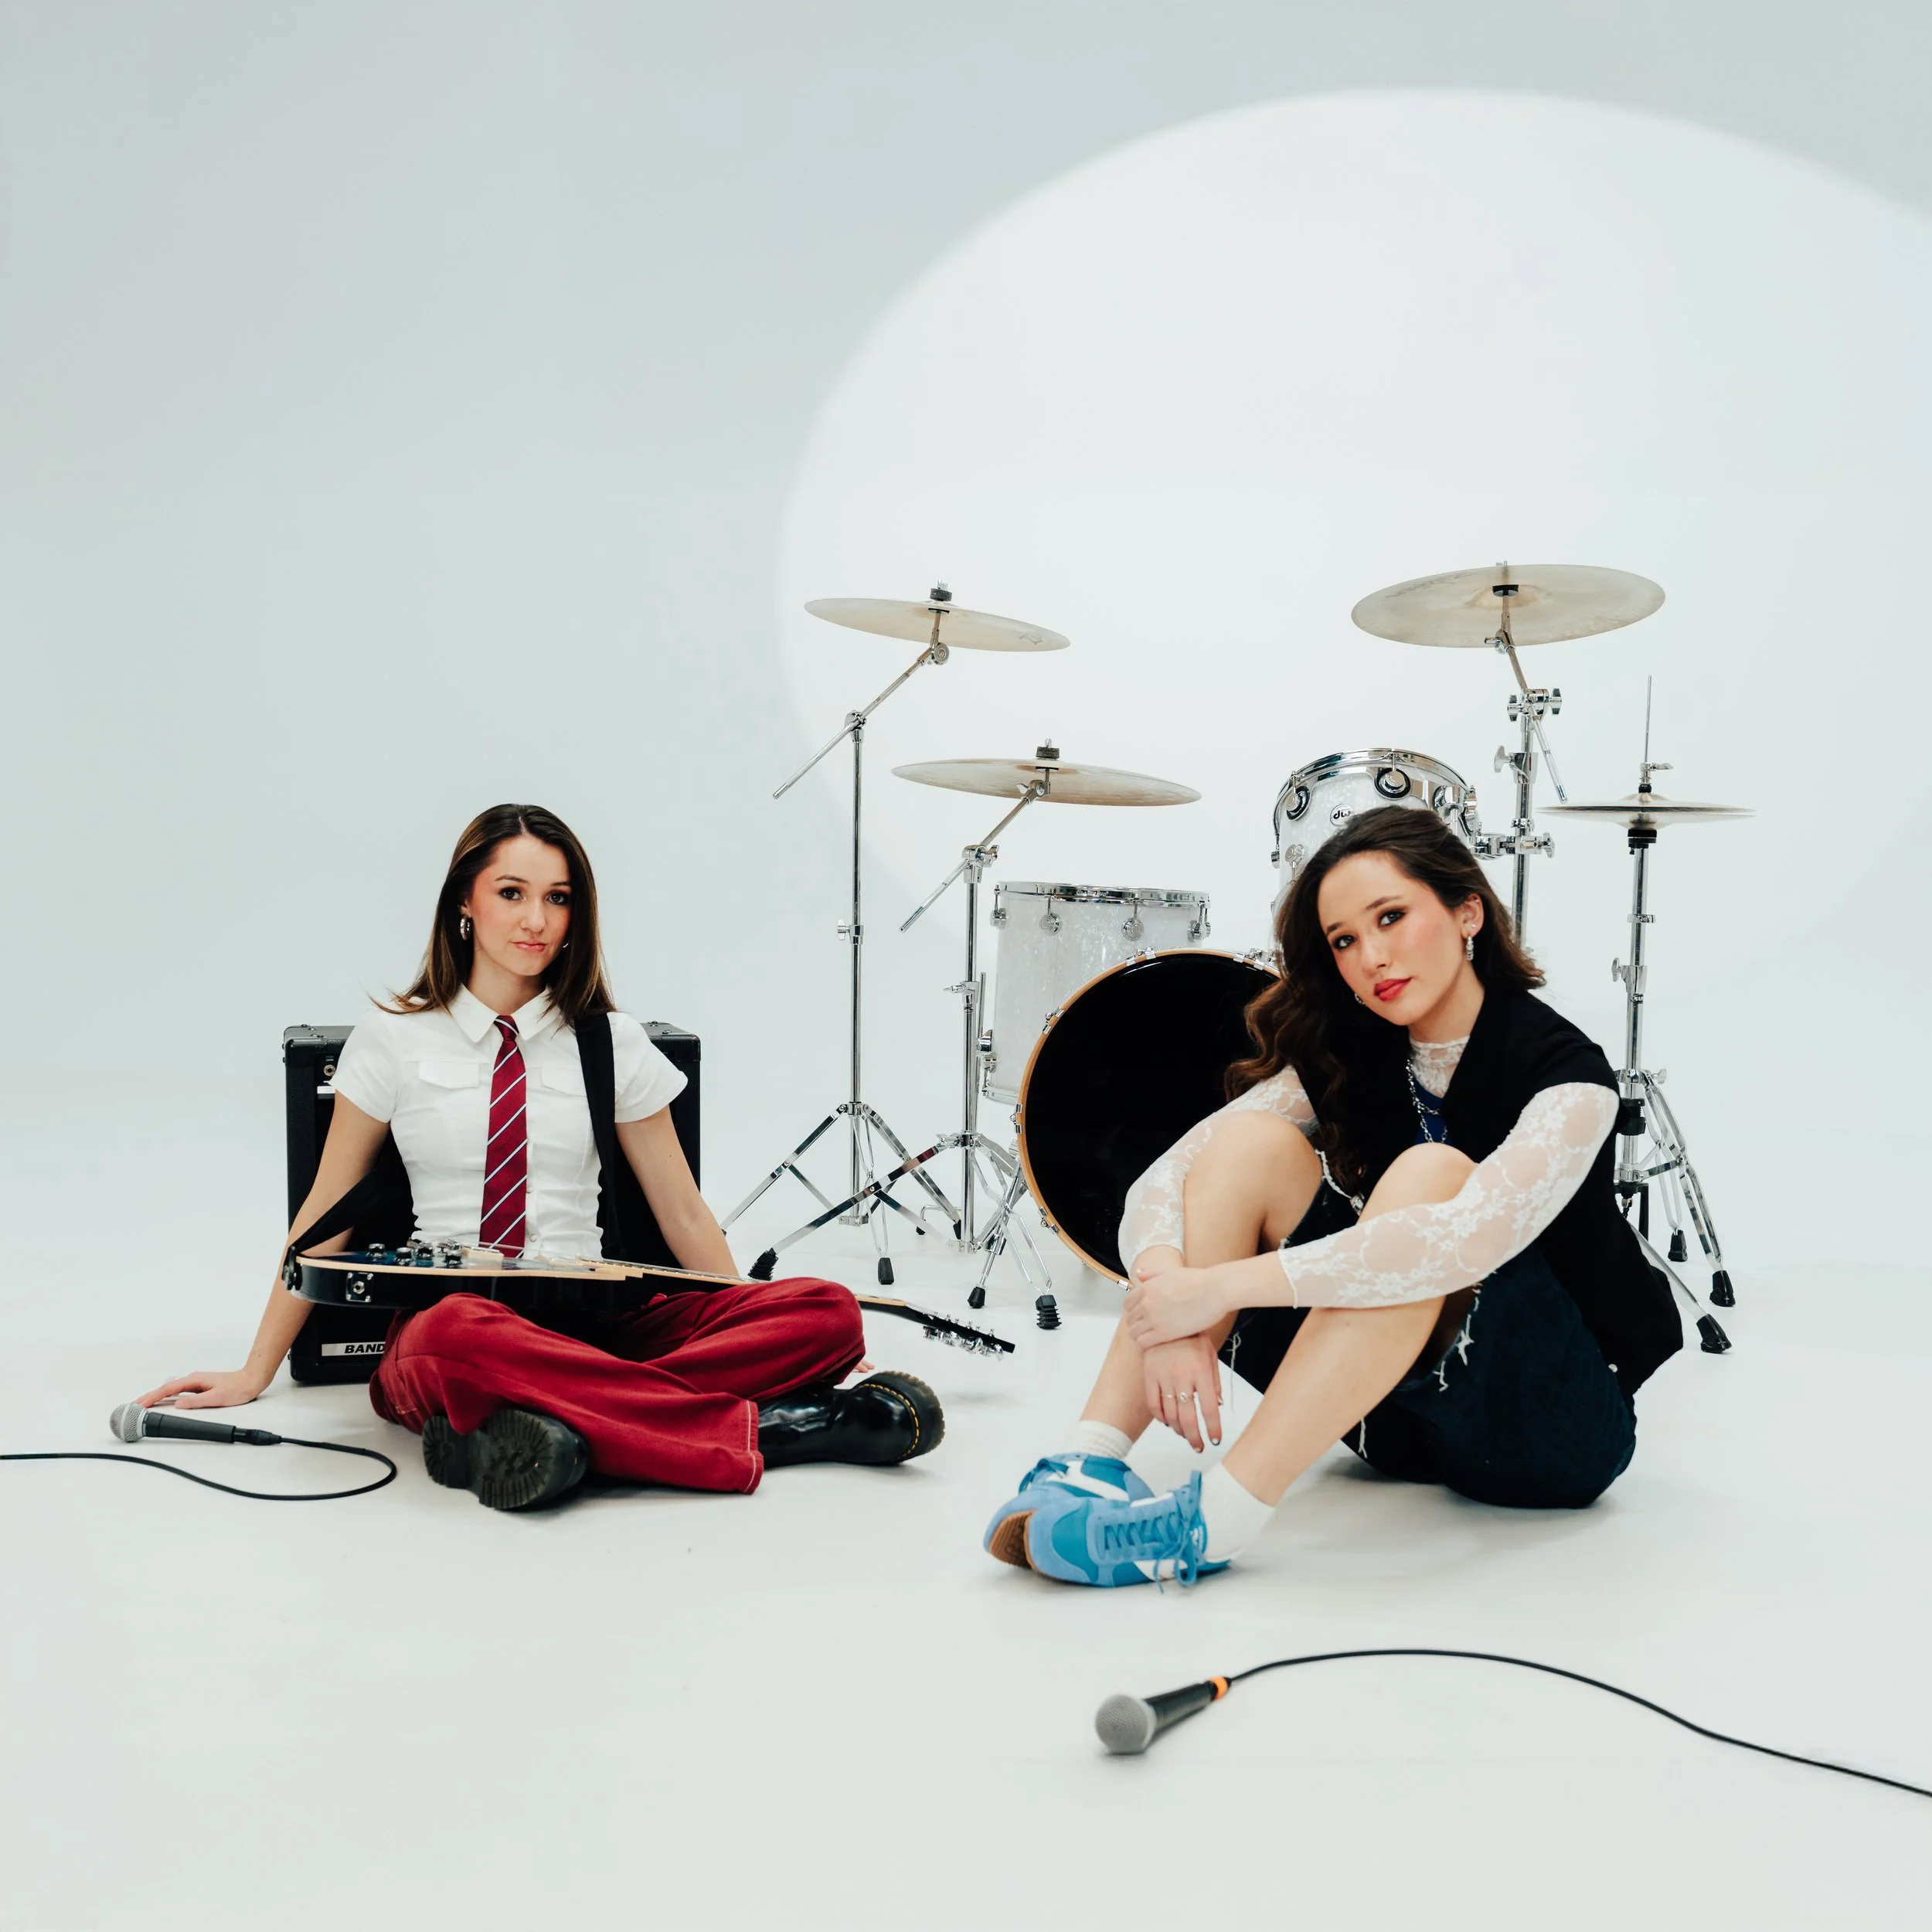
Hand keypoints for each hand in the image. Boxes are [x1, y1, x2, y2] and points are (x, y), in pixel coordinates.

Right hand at [136, 1368, 268, 1411]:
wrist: (251, 1381)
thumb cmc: (237, 1388)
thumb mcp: (216, 1397)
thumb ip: (196, 1401)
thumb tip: (179, 1405)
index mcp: (194, 1380)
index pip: (168, 1389)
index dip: (153, 1397)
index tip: (141, 1404)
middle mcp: (193, 1380)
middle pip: (166, 1389)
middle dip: (150, 1396)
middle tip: (135, 1405)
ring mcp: (196, 1383)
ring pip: (171, 1391)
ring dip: (157, 1397)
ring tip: (144, 1404)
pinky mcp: (199, 1388)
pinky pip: (179, 1393)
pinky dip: (168, 1397)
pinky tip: (164, 1402)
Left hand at [1124, 1255, 1230, 1348]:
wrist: (1215, 1290)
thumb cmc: (1199, 1280)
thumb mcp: (1171, 1272)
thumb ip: (1153, 1274)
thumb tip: (1139, 1274)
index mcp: (1146, 1287)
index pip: (1128, 1305)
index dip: (1135, 1312)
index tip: (1144, 1317)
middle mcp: (1146, 1302)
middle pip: (1130, 1320)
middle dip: (1138, 1324)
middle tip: (1150, 1328)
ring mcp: (1153, 1318)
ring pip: (1134, 1333)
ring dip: (1142, 1336)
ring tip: (1155, 1337)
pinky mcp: (1163, 1332)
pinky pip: (1143, 1343)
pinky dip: (1147, 1345)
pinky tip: (1158, 1343)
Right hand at [1141, 1335, 1223, 1450]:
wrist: (1167, 1317)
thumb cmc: (1192, 1337)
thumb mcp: (1210, 1355)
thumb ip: (1214, 1381)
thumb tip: (1217, 1406)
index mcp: (1201, 1372)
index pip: (1210, 1409)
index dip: (1213, 1428)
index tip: (1215, 1439)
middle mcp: (1183, 1377)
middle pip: (1189, 1418)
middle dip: (1195, 1437)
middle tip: (1199, 1446)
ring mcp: (1164, 1377)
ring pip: (1170, 1414)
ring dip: (1179, 1429)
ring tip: (1185, 1434)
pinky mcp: (1149, 1375)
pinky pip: (1153, 1404)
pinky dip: (1160, 1417)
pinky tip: (1167, 1422)